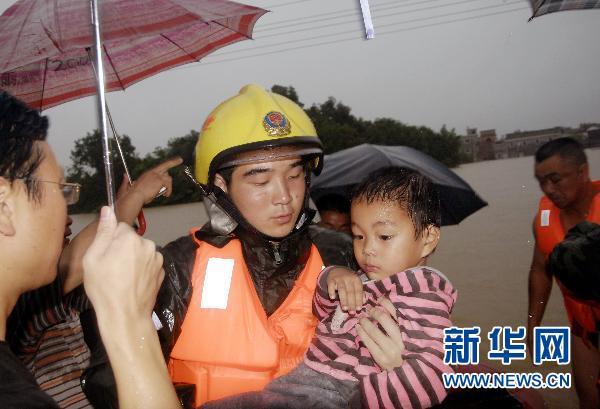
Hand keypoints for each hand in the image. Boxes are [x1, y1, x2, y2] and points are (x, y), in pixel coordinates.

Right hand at [82, 206, 163, 321]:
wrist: (125, 315)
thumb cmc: (104, 288)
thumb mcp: (93, 258)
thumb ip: (103, 232)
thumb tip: (108, 210)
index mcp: (131, 238)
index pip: (120, 228)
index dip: (110, 240)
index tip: (104, 255)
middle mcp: (148, 244)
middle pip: (132, 239)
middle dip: (122, 249)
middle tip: (111, 268)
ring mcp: (158, 259)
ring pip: (141, 251)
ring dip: (133, 259)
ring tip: (122, 278)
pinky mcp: (162, 271)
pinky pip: (149, 263)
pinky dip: (142, 269)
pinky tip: (133, 282)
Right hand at [118, 156, 182, 203]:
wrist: (134, 197)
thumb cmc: (131, 194)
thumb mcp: (129, 186)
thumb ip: (127, 181)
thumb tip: (124, 175)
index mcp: (147, 174)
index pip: (159, 167)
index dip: (166, 164)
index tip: (173, 160)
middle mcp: (152, 172)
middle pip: (166, 165)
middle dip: (173, 162)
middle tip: (180, 160)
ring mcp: (156, 175)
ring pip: (168, 178)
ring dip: (168, 187)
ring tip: (165, 194)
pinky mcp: (160, 180)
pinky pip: (168, 184)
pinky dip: (169, 190)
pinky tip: (166, 195)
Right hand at [327, 267, 363, 312]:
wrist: (337, 270)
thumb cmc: (349, 280)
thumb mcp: (355, 284)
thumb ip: (359, 293)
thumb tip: (363, 302)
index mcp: (356, 279)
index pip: (358, 291)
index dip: (358, 300)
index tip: (358, 309)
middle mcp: (348, 278)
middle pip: (350, 292)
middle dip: (351, 303)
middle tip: (352, 312)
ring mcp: (339, 278)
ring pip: (342, 290)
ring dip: (344, 300)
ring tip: (345, 309)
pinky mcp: (331, 279)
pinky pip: (331, 286)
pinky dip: (331, 292)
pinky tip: (332, 298)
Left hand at [356, 297, 404, 370]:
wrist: (404, 373)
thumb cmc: (405, 351)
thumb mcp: (405, 336)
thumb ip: (397, 321)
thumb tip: (385, 302)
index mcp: (408, 333)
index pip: (397, 314)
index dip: (387, 304)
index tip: (379, 298)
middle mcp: (401, 341)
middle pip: (385, 320)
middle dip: (375, 312)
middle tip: (369, 309)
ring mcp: (390, 350)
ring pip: (374, 331)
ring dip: (365, 322)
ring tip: (361, 318)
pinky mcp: (381, 358)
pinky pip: (368, 343)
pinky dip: (361, 333)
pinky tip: (358, 327)